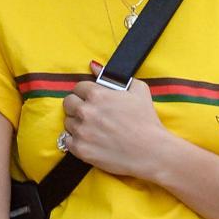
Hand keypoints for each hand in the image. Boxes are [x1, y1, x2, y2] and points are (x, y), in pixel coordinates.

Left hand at [60, 62, 170, 178]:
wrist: (151, 152)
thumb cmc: (146, 121)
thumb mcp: (138, 90)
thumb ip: (112, 76)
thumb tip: (93, 66)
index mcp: (97, 94)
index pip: (78, 87)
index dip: (85, 92)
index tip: (91, 99)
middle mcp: (86, 111)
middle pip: (68, 103)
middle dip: (77, 106)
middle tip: (89, 113)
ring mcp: (82, 132)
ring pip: (68, 122)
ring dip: (77, 123)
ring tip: (92, 129)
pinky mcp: (81, 150)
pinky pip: (67, 141)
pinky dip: (75, 141)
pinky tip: (89, 141)